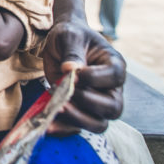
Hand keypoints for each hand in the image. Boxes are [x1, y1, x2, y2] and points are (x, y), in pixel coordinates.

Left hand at [42, 19, 125, 133]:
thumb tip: (71, 69)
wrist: (61, 42)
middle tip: (65, 93)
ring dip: (77, 119)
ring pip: (98, 123)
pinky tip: (48, 123)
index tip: (73, 72)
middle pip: (112, 108)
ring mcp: (98, 102)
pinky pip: (78, 127)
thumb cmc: (70, 35)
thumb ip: (72, 50)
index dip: (94, 78)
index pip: (114, 77)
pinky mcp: (82, 110)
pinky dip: (64, 128)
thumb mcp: (69, 35)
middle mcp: (111, 88)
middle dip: (88, 103)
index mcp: (114, 65)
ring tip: (56, 108)